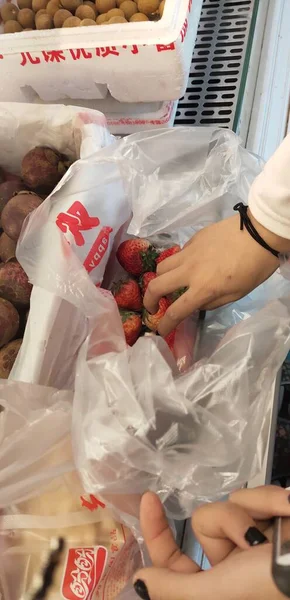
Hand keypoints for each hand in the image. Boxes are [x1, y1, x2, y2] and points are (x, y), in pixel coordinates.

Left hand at [133, 486, 289, 599]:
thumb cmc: (274, 583)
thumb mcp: (222, 593)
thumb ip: (177, 589)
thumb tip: (140, 582)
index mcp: (218, 588)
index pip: (174, 561)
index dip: (157, 532)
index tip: (148, 498)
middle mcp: (233, 563)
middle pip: (204, 525)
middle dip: (226, 524)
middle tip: (251, 539)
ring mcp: (253, 537)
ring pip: (227, 505)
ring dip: (251, 511)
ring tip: (280, 524)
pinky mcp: (270, 516)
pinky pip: (251, 494)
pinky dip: (269, 501)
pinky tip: (288, 512)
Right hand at [143, 213, 288, 335]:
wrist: (261, 233)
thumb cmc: (254, 268)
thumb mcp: (237, 294)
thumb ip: (212, 302)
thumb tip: (196, 303)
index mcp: (203, 289)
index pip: (176, 312)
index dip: (165, 324)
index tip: (160, 330)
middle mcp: (189, 271)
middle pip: (156, 286)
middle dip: (149, 300)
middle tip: (152, 306)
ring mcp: (189, 252)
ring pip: (161, 267)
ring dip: (159, 279)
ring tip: (167, 283)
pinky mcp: (193, 239)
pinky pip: (177, 254)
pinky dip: (177, 263)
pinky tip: (188, 265)